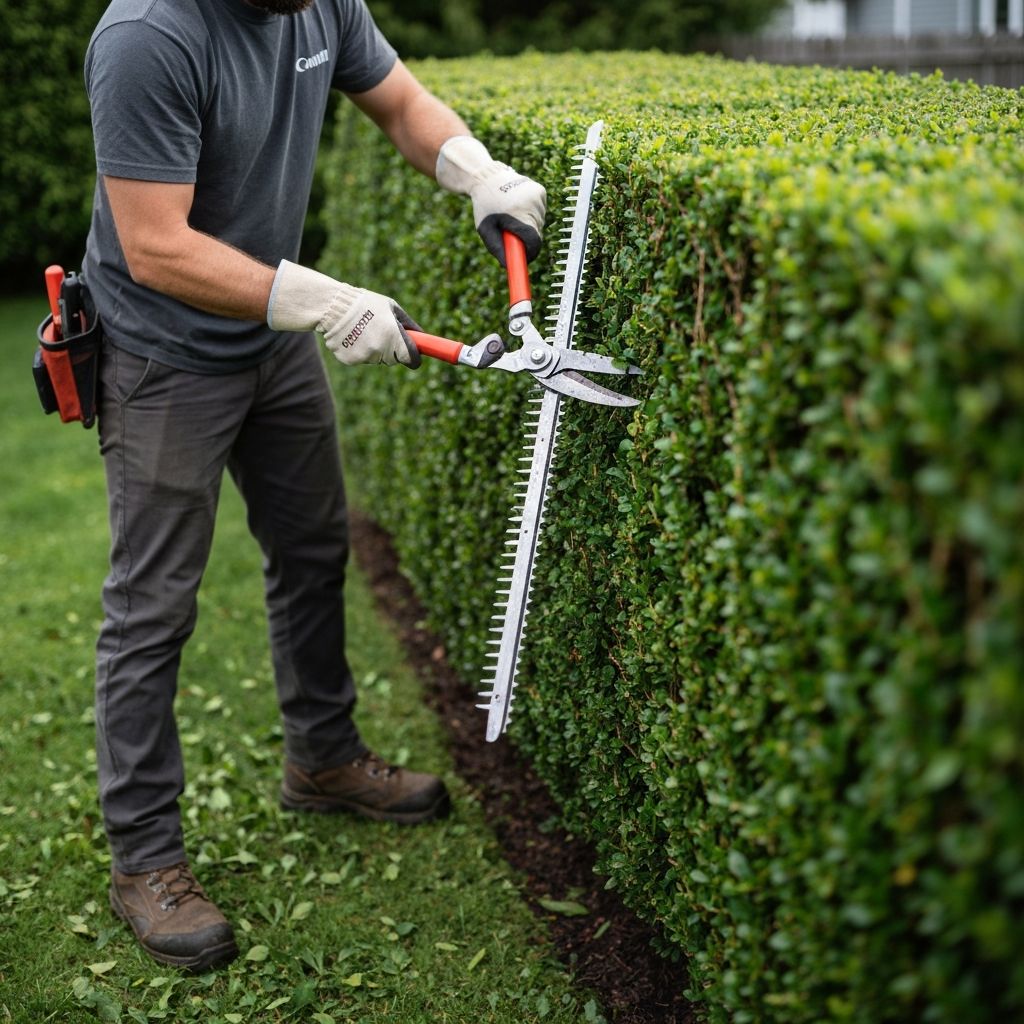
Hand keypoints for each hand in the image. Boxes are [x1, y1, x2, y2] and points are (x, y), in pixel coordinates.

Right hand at [267, 261, 420, 367]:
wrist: (332, 306)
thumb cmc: (365, 303)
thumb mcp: (390, 307)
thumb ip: (407, 324)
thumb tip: (421, 336)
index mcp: (393, 336)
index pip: (411, 359)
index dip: (412, 357)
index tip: (412, 354)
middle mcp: (380, 349)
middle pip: (393, 360)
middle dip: (391, 350)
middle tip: (380, 332)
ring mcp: (364, 357)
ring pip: (376, 359)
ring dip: (373, 349)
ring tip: (362, 330)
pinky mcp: (350, 360)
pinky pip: (360, 359)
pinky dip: (358, 350)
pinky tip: (351, 336)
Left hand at [436, 136, 546, 264]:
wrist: (487, 175)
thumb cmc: (484, 204)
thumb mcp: (485, 229)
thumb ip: (496, 249)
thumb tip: (508, 267)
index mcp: (518, 213)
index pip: (533, 242)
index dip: (530, 254)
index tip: (524, 259)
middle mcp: (532, 203)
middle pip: (537, 234)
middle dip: (525, 239)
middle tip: (510, 234)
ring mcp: (538, 195)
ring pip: (539, 223)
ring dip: (528, 226)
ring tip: (511, 216)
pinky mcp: (541, 191)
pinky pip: (540, 212)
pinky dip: (531, 214)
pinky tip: (517, 206)